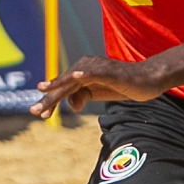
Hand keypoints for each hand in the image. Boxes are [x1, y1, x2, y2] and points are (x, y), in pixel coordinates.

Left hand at [30, 54, 168, 115]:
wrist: (148, 79)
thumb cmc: (122, 85)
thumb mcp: (99, 94)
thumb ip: (83, 96)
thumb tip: (71, 105)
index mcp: (82, 74)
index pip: (62, 88)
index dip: (51, 101)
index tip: (40, 115)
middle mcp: (86, 67)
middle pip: (64, 84)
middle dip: (49, 98)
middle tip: (35, 111)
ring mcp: (97, 68)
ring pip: (73, 79)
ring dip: (59, 88)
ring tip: (45, 95)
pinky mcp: (110, 71)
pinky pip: (95, 72)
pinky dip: (85, 74)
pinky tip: (75, 77)